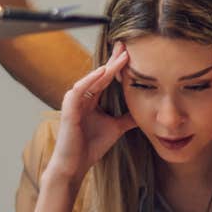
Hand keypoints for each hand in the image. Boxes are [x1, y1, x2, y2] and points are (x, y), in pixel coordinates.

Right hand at [43, 43, 136, 181]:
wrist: (75, 166)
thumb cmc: (90, 147)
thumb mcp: (115, 128)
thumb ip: (126, 118)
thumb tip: (143, 112)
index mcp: (91, 100)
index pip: (106, 78)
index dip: (117, 66)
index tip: (131, 53)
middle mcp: (82, 97)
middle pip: (99, 74)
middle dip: (113, 60)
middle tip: (125, 45)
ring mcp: (74, 102)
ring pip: (91, 79)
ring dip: (105, 68)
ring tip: (120, 57)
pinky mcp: (68, 109)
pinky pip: (79, 90)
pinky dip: (90, 80)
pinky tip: (102, 72)